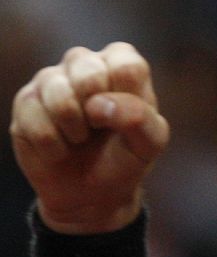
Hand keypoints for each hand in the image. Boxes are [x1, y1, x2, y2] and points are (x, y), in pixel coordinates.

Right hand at [10, 43, 169, 234]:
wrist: (90, 192)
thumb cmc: (125, 159)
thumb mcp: (149, 143)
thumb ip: (139, 118)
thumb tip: (97, 104)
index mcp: (122, 65)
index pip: (126, 65)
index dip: (124, 99)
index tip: (123, 120)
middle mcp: (85, 64)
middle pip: (88, 70)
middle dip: (96, 111)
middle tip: (98, 129)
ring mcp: (52, 80)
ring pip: (57, 92)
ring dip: (72, 128)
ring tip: (79, 139)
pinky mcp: (26, 100)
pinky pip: (32, 114)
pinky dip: (50, 142)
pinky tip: (59, 148)